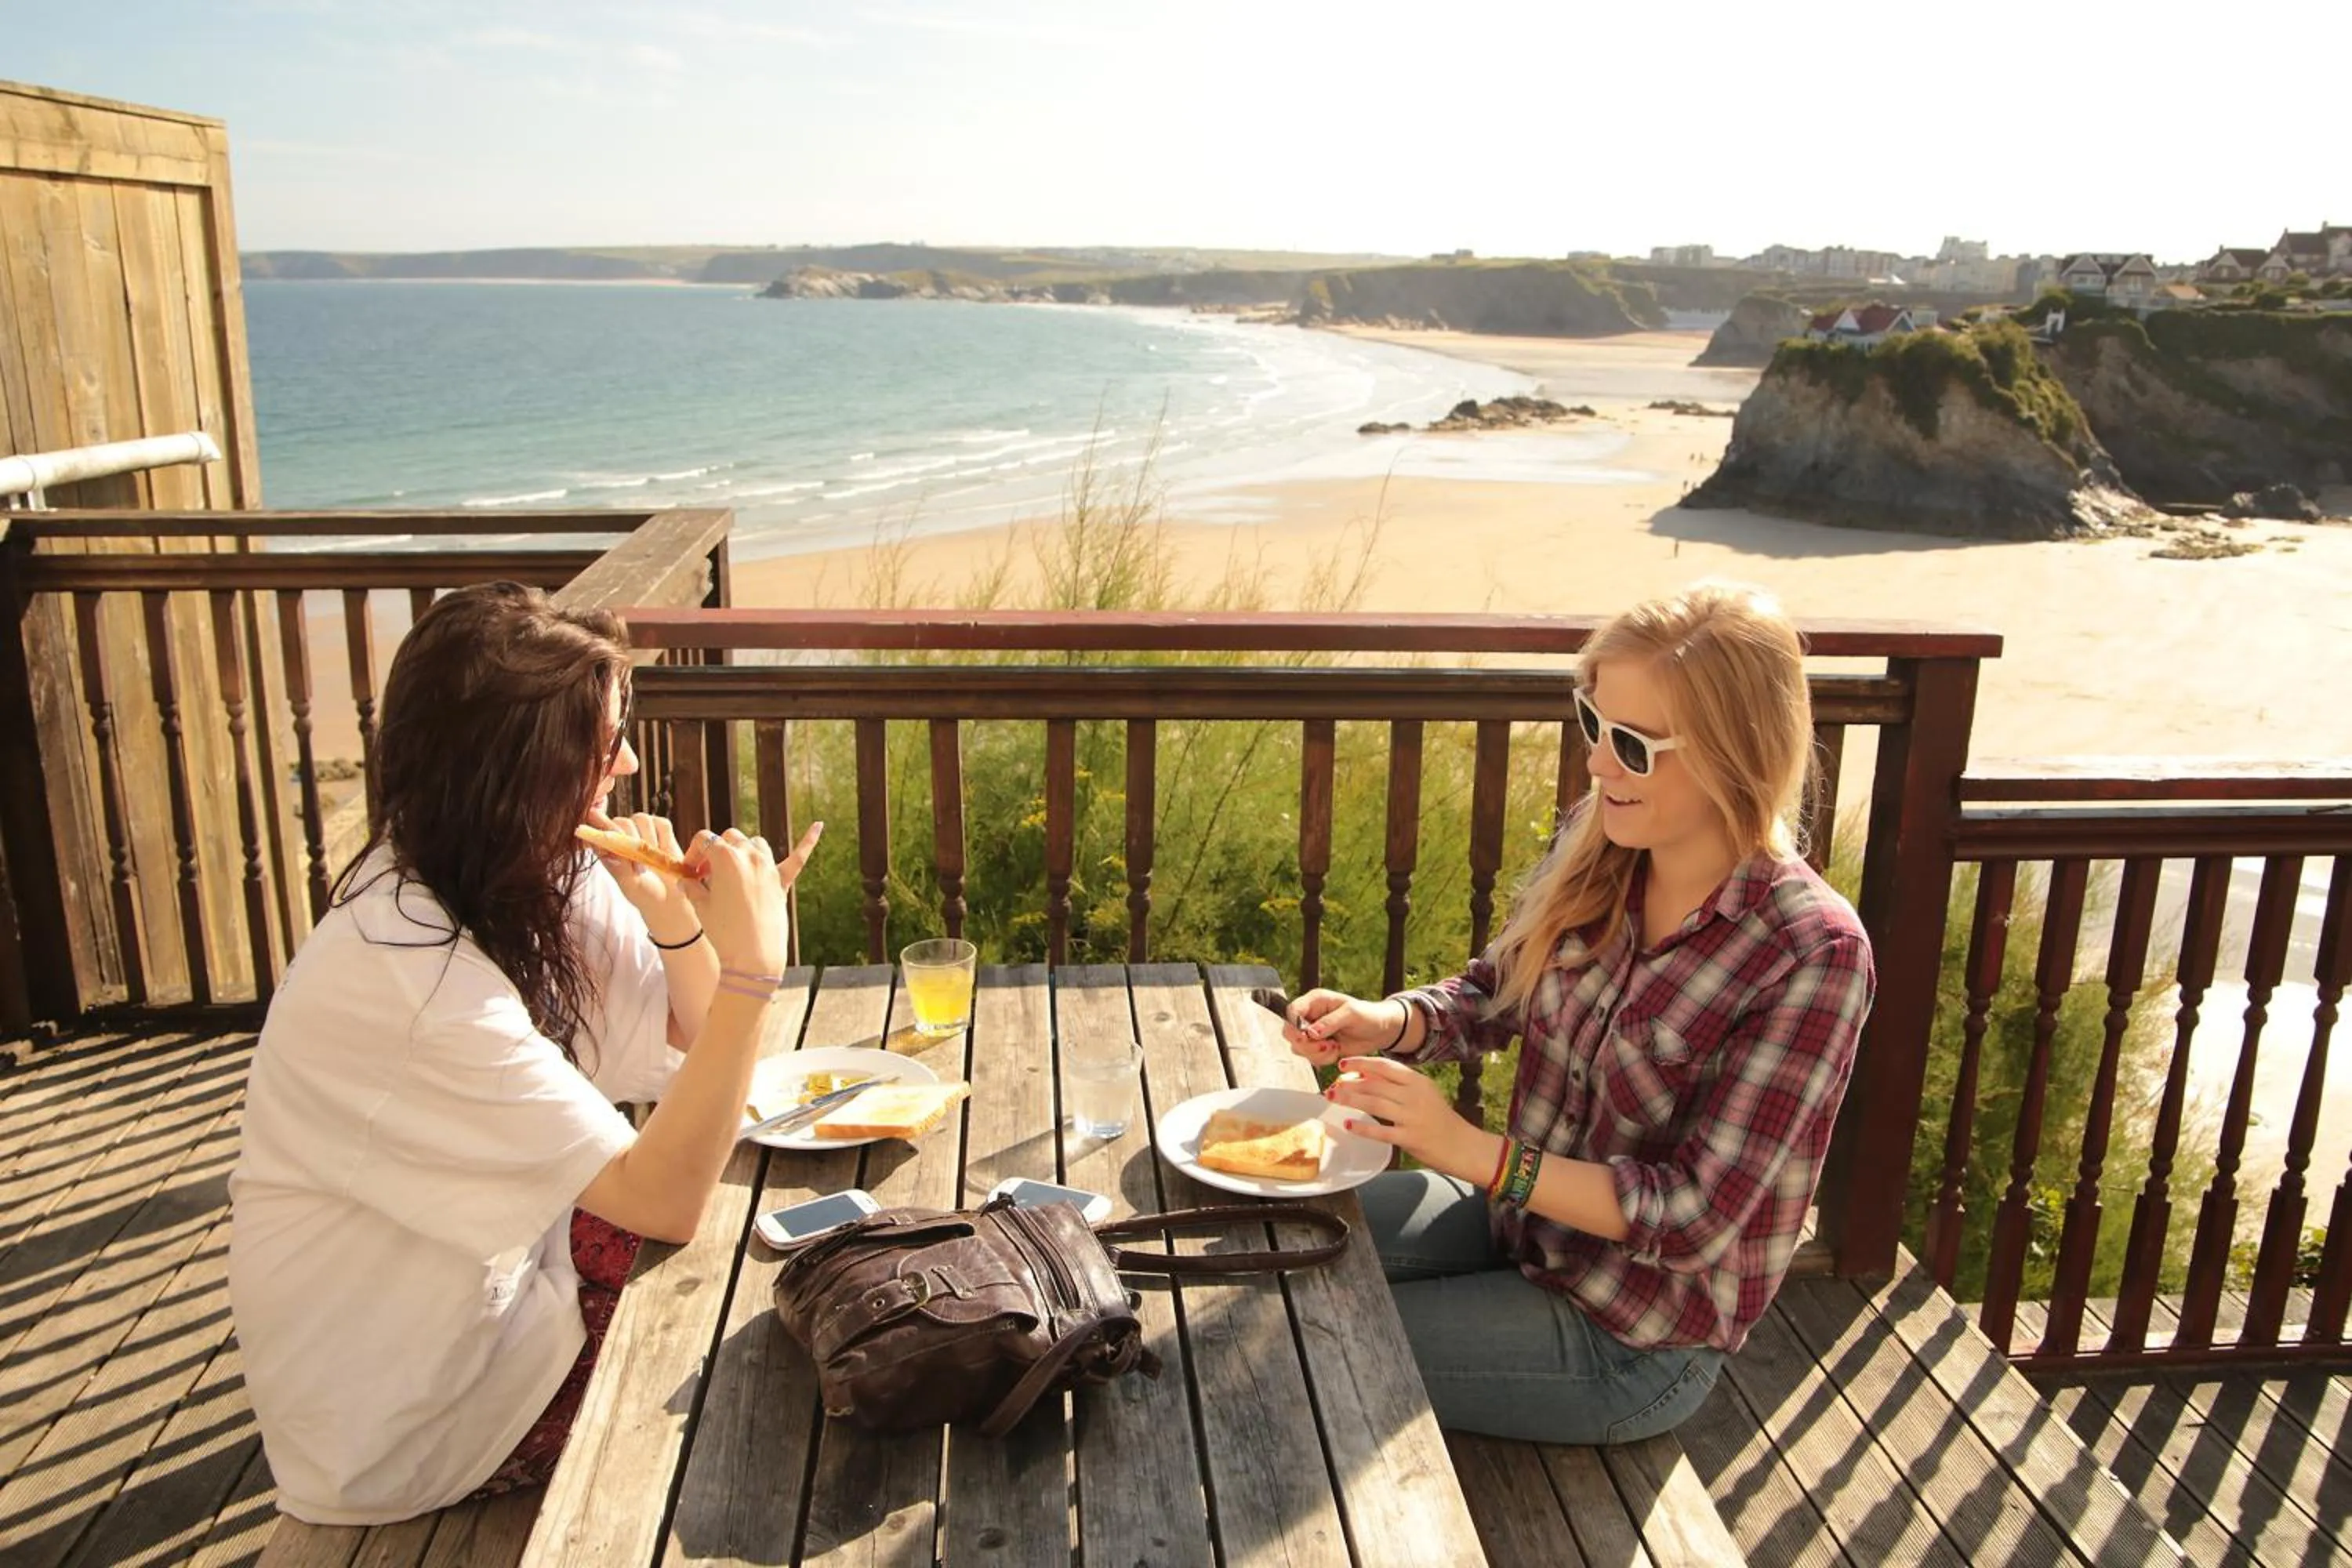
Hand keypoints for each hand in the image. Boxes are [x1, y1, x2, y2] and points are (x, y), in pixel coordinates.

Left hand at [584, 808, 695, 930]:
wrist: (671, 898)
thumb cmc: (645, 894)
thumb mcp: (631, 886)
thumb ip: (618, 869)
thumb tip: (608, 852)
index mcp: (606, 849)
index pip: (597, 829)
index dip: (602, 826)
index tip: (613, 837)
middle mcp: (621, 835)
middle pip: (621, 821)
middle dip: (632, 840)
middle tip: (641, 865)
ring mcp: (641, 829)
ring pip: (642, 819)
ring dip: (650, 839)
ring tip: (653, 860)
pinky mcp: (660, 827)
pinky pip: (661, 823)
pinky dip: (665, 838)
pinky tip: (664, 852)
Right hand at [680, 823, 822, 975]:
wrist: (752, 958)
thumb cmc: (723, 932)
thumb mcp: (700, 906)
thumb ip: (692, 887)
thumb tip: (686, 881)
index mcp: (726, 858)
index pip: (705, 840)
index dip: (694, 853)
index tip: (689, 871)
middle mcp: (750, 857)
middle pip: (730, 838)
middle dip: (716, 851)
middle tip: (706, 875)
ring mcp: (769, 869)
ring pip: (756, 844)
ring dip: (744, 850)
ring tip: (733, 870)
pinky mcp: (782, 884)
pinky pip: (798, 858)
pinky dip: (808, 840)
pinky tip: (819, 825)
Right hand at [1281, 989, 1407, 1066]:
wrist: (1380, 1031)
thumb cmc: (1368, 1014)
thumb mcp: (1351, 1013)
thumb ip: (1330, 1022)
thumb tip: (1311, 1031)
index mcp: (1315, 1001)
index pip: (1292, 1010)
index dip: (1294, 1024)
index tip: (1305, 1035)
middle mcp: (1310, 1016)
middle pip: (1290, 1032)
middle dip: (1306, 1043)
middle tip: (1326, 1044)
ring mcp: (1313, 1033)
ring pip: (1299, 1048)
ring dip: (1317, 1053)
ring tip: (1335, 1047)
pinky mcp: (1318, 1047)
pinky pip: (1311, 1057)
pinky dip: (1323, 1059)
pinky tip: (1336, 1052)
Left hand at [1324, 1056, 1486, 1174]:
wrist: (1462, 1144)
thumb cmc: (1439, 1118)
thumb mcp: (1423, 1093)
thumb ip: (1399, 1084)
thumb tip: (1366, 1076)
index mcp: (1417, 1081)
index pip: (1384, 1066)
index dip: (1361, 1063)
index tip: (1342, 1064)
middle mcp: (1414, 1095)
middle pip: (1375, 1084)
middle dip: (1348, 1084)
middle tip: (1330, 1087)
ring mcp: (1412, 1116)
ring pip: (1374, 1103)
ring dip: (1350, 1100)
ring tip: (1332, 1099)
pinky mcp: (1410, 1138)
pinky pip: (1381, 1131)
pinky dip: (1363, 1127)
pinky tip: (1348, 1124)